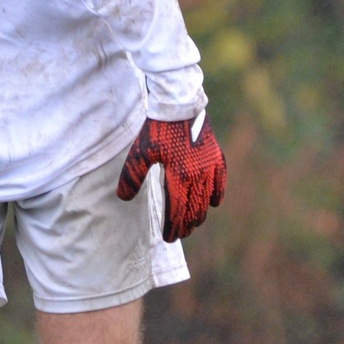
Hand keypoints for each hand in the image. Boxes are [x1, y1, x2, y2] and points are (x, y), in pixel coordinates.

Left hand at [113, 110, 225, 241]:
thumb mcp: (140, 153)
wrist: (179, 105)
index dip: (173, 227)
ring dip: (200, 215)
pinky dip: (217, 194)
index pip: (178, 211)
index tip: (168, 238)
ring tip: (192, 224)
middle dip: (186, 226)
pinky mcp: (216, 156)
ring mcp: (210, 166)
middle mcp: (198, 175)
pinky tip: (213, 203)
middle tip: (179, 235)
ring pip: (207, 200)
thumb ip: (132, 177)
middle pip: (194, 210)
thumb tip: (123, 198)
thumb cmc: (157, 129)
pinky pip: (220, 181)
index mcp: (179, 177)